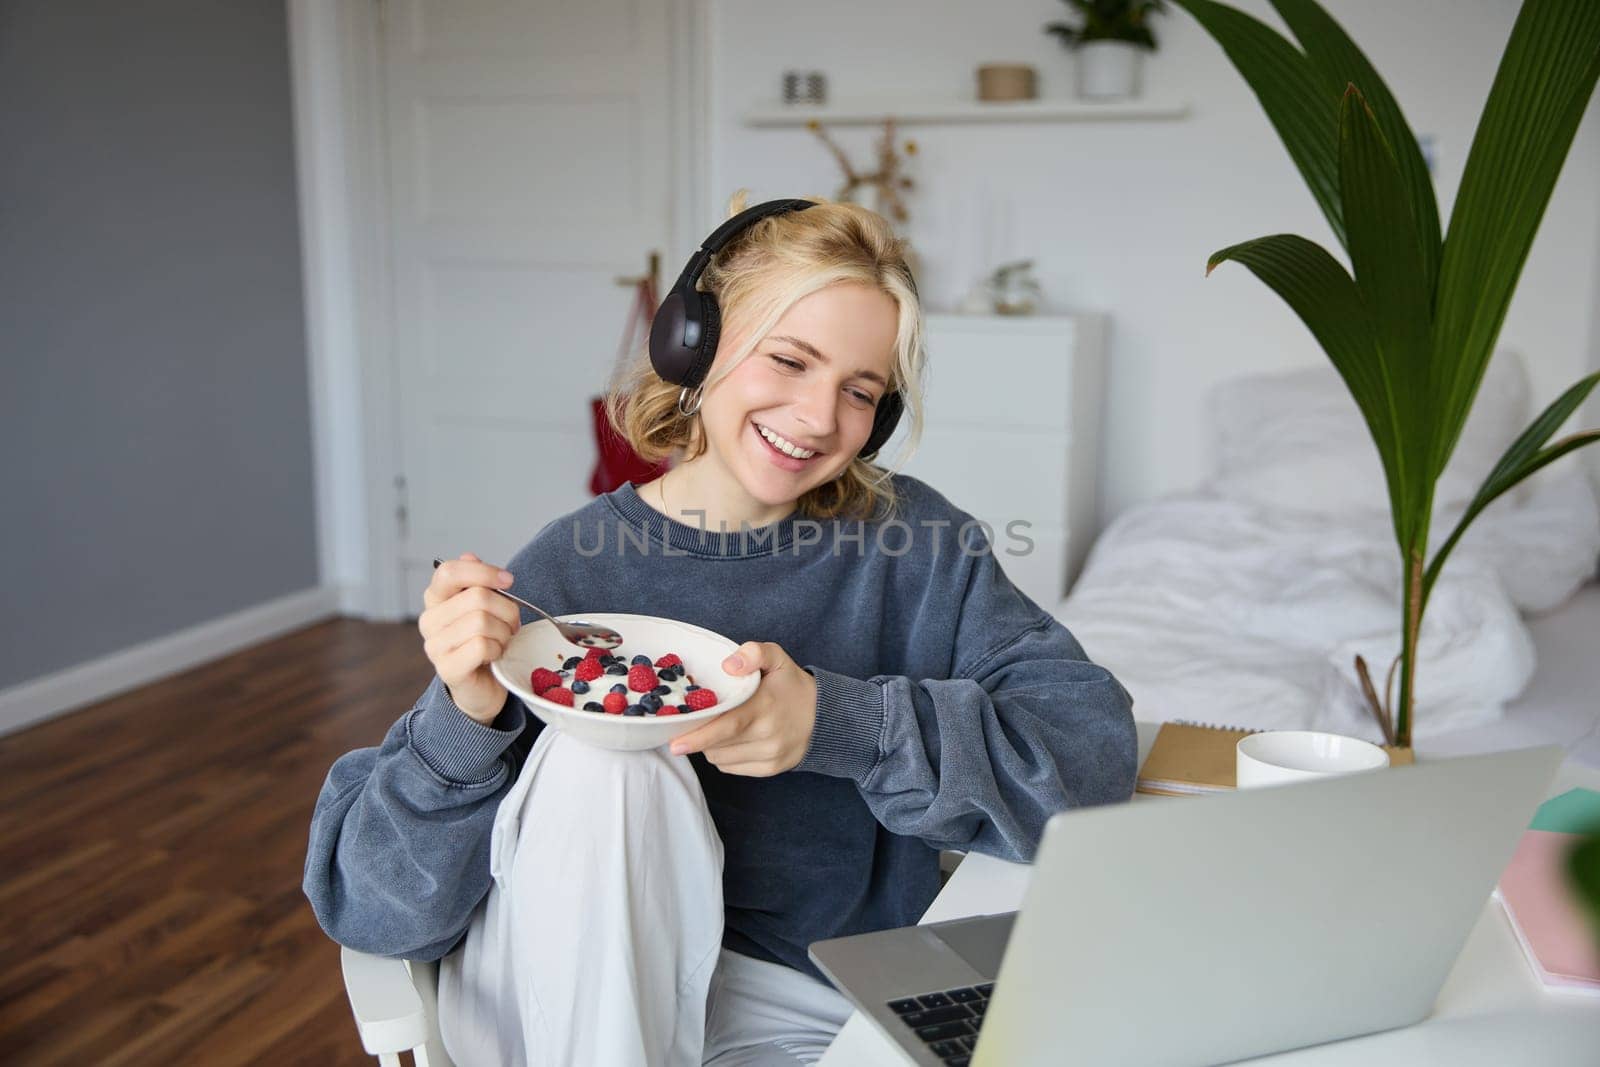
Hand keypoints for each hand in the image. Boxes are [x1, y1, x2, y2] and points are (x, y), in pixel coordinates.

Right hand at [418, 552, 520, 723]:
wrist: (482, 687)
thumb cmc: (485, 641)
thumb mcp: (484, 608)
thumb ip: (477, 583)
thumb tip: (470, 555)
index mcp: (436, 600)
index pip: (449, 571)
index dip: (483, 571)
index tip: (508, 580)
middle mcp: (429, 621)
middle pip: (477, 597)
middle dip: (507, 609)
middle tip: (512, 623)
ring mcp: (435, 646)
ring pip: (482, 622)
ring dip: (504, 632)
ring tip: (503, 640)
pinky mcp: (448, 669)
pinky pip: (482, 646)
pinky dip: (498, 649)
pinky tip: (495, 655)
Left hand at [669, 641, 817, 775]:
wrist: (825, 716)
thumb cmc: (792, 685)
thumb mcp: (777, 658)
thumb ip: (754, 653)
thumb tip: (728, 665)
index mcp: (764, 707)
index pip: (727, 726)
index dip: (698, 737)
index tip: (675, 743)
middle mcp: (767, 735)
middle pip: (717, 745)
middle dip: (699, 736)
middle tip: (691, 724)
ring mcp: (770, 755)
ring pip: (721, 758)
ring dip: (711, 746)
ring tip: (718, 727)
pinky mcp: (770, 769)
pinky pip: (732, 768)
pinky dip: (724, 756)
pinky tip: (732, 740)